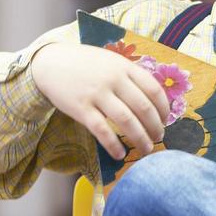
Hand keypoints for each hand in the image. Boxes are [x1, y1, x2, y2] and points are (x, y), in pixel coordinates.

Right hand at [31, 42, 170, 159]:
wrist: (50, 63)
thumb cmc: (85, 64)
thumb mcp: (111, 62)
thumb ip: (130, 76)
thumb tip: (154, 99)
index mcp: (124, 67)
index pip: (153, 90)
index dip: (163, 108)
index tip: (165, 120)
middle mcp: (113, 79)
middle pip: (143, 108)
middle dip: (155, 127)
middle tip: (159, 138)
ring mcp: (96, 94)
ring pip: (126, 120)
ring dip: (140, 138)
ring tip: (146, 149)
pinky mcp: (80, 109)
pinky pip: (102, 130)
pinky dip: (113, 145)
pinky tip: (120, 154)